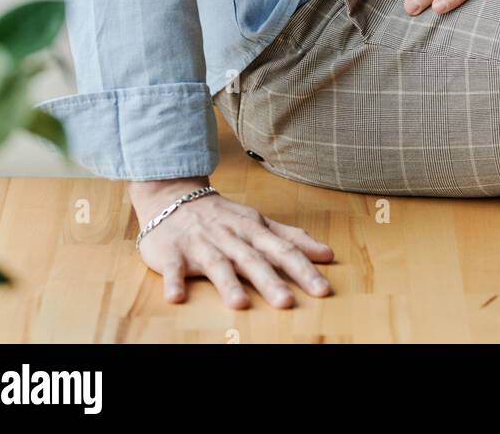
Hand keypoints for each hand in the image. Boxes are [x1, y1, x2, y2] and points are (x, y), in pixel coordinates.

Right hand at [129, 177, 333, 308]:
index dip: (303, 269)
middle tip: (287, 302)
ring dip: (227, 283)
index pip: (283, 250)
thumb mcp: (260, 223)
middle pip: (252, 259)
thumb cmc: (223, 217)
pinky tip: (176, 297)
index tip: (323, 290)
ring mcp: (200, 244)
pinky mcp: (171, 252)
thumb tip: (328, 254)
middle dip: (269, 280)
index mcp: (253, 230)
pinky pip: (172, 267)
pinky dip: (174, 281)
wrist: (174, 196)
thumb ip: (292, 238)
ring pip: (216, 264)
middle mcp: (229, 237)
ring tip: (239, 304)